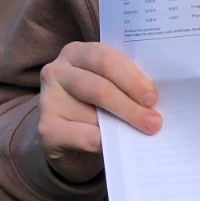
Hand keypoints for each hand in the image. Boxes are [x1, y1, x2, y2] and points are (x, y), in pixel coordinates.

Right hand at [38, 41, 159, 182]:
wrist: (70, 142)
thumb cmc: (98, 109)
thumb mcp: (111, 89)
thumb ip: (126, 87)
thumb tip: (154, 103)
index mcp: (78, 53)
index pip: (106, 59)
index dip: (132, 78)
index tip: (153, 97)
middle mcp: (57, 70)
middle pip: (99, 86)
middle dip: (130, 106)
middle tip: (153, 121)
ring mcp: (48, 99)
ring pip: (91, 113)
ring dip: (121, 126)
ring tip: (142, 133)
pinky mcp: (45, 128)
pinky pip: (81, 135)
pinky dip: (103, 142)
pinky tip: (116, 147)